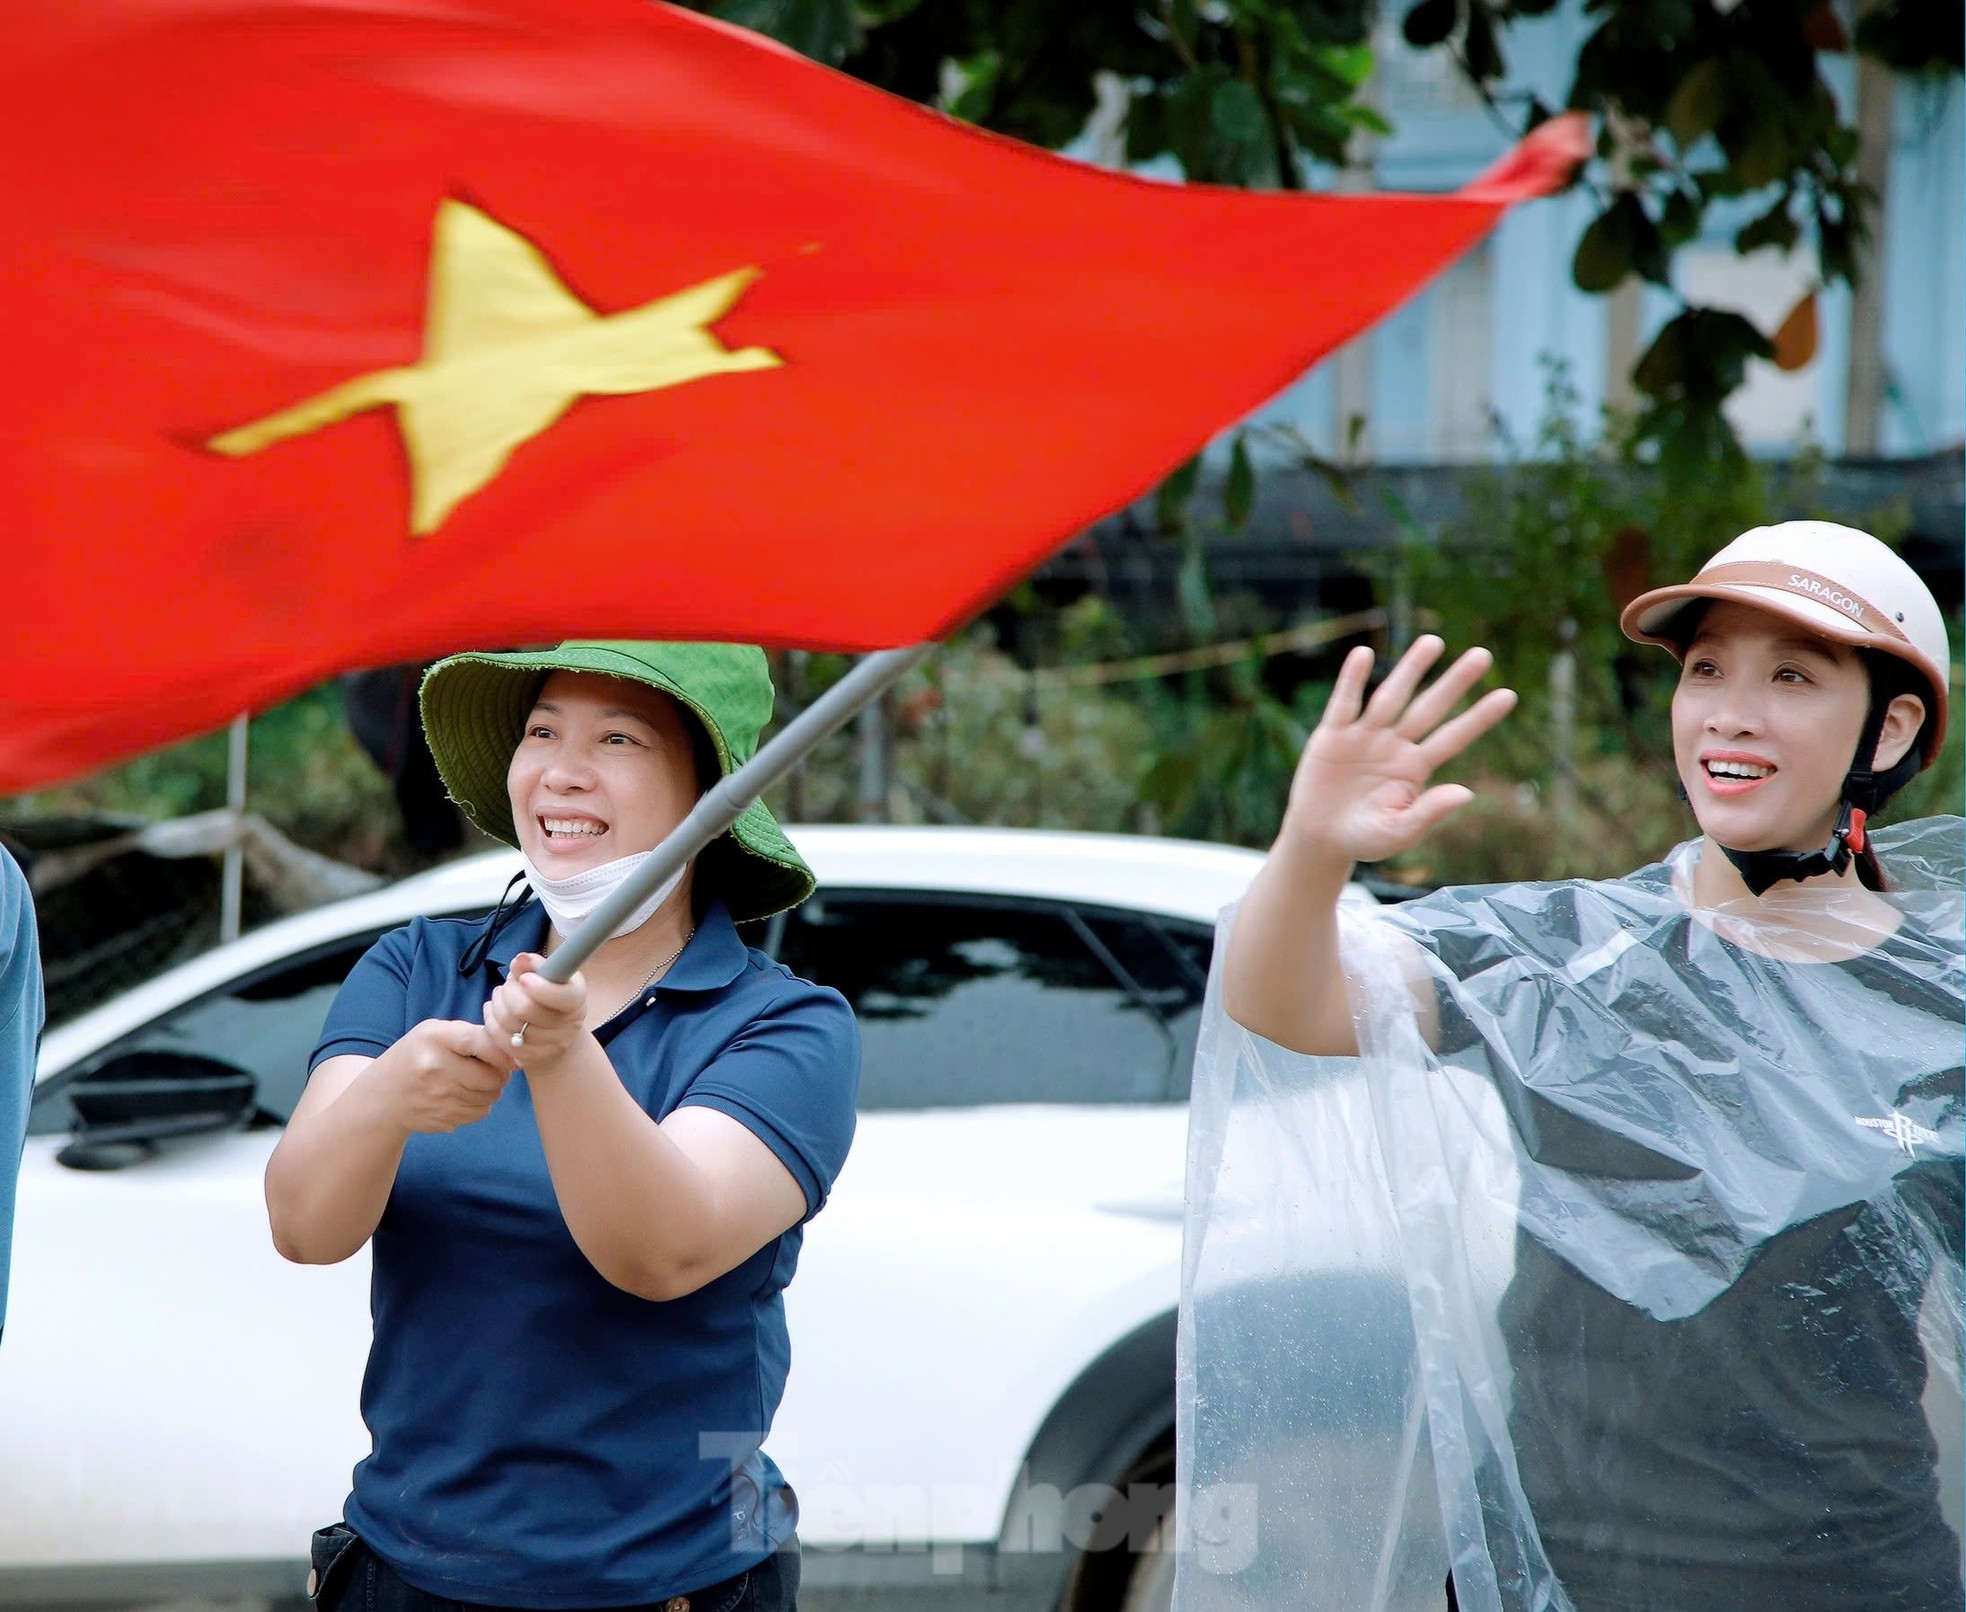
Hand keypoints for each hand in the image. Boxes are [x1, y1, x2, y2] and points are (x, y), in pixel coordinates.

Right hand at [372, 1019, 512, 1133]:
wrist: (383, 1096)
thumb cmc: (418, 1056)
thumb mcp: (435, 1034)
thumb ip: (472, 1035)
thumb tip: (514, 1052)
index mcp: (434, 1039)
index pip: (481, 1043)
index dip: (503, 1053)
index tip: (513, 1059)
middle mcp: (434, 1068)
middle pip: (492, 1077)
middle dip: (499, 1075)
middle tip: (492, 1070)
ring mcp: (437, 1097)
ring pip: (489, 1098)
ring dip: (491, 1091)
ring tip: (475, 1082)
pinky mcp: (441, 1119)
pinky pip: (479, 1114)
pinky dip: (479, 1106)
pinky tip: (463, 1097)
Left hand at [482, 954, 588, 1073]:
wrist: (557, 1032)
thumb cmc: (550, 994)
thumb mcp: (549, 974)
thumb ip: (534, 965)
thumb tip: (520, 960)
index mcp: (576, 999)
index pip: (560, 996)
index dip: (538, 987)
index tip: (523, 979)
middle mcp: (569, 1026)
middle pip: (525, 1009)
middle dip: (508, 992)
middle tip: (507, 985)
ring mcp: (552, 1046)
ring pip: (510, 1025)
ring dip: (497, 1006)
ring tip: (500, 996)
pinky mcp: (532, 1059)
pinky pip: (502, 1041)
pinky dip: (492, 1024)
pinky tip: (494, 1013)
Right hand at [1282, 635, 1515, 864]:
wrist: (1319, 838)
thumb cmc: (1364, 838)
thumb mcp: (1399, 832)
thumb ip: (1429, 813)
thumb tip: (1466, 793)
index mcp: (1416, 768)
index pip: (1453, 738)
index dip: (1478, 717)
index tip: (1508, 696)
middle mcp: (1395, 745)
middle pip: (1429, 708)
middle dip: (1454, 683)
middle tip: (1483, 655)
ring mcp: (1364, 737)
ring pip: (1392, 697)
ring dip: (1412, 669)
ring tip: (1434, 642)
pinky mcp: (1332, 735)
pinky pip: (1344, 703)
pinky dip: (1353, 680)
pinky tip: (1364, 655)